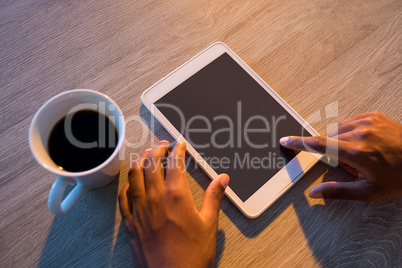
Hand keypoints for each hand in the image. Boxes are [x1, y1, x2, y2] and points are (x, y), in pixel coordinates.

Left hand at [118, 140, 229, 267]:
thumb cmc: (192, 254)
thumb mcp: (209, 223)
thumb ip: (214, 197)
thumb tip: (222, 179)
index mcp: (176, 196)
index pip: (174, 163)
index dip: (177, 150)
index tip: (180, 145)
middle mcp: (155, 198)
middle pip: (151, 163)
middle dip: (157, 149)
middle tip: (163, 145)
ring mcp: (140, 209)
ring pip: (134, 175)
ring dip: (140, 160)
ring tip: (146, 155)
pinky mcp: (130, 222)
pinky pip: (123, 196)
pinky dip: (127, 184)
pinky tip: (132, 182)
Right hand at [280, 111, 401, 200]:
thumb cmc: (400, 176)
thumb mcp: (368, 191)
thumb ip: (337, 191)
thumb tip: (314, 193)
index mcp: (357, 152)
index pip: (319, 145)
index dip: (299, 143)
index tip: (286, 140)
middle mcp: (360, 133)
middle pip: (329, 140)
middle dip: (335, 153)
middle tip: (354, 164)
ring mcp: (367, 121)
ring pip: (337, 130)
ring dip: (342, 142)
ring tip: (363, 153)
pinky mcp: (373, 115)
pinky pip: (349, 122)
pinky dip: (351, 132)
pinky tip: (366, 143)